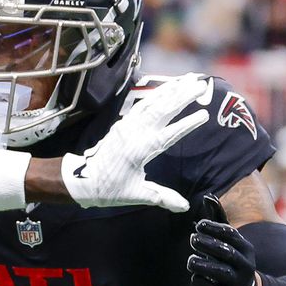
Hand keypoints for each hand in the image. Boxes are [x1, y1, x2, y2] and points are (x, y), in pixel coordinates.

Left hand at [61, 73, 210, 210]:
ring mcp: (127, 126)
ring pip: (153, 103)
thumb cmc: (109, 189)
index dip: (187, 124)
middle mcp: (134, 134)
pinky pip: (143, 105)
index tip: (204, 114)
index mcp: (140, 151)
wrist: (82, 179)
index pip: (168, 135)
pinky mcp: (123, 123)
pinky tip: (169, 86)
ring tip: (190, 79)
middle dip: (183, 96)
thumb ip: (162, 197)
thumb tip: (184, 206)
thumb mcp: (136, 195)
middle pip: (163, 110)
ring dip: (172, 89)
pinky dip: (157, 94)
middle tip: (202, 85)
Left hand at [188, 198, 259, 285]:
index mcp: (246, 249)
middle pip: (225, 252)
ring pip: (218, 271)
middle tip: (192, 238)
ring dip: (201, 263)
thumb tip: (208, 196)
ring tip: (191, 260)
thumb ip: (218, 220)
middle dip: (207, 243)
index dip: (214, 228)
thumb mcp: (228, 242)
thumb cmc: (229, 262)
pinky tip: (195, 276)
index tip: (199, 225)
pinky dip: (199, 281)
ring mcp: (236, 283)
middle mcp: (244, 265)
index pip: (231, 234)